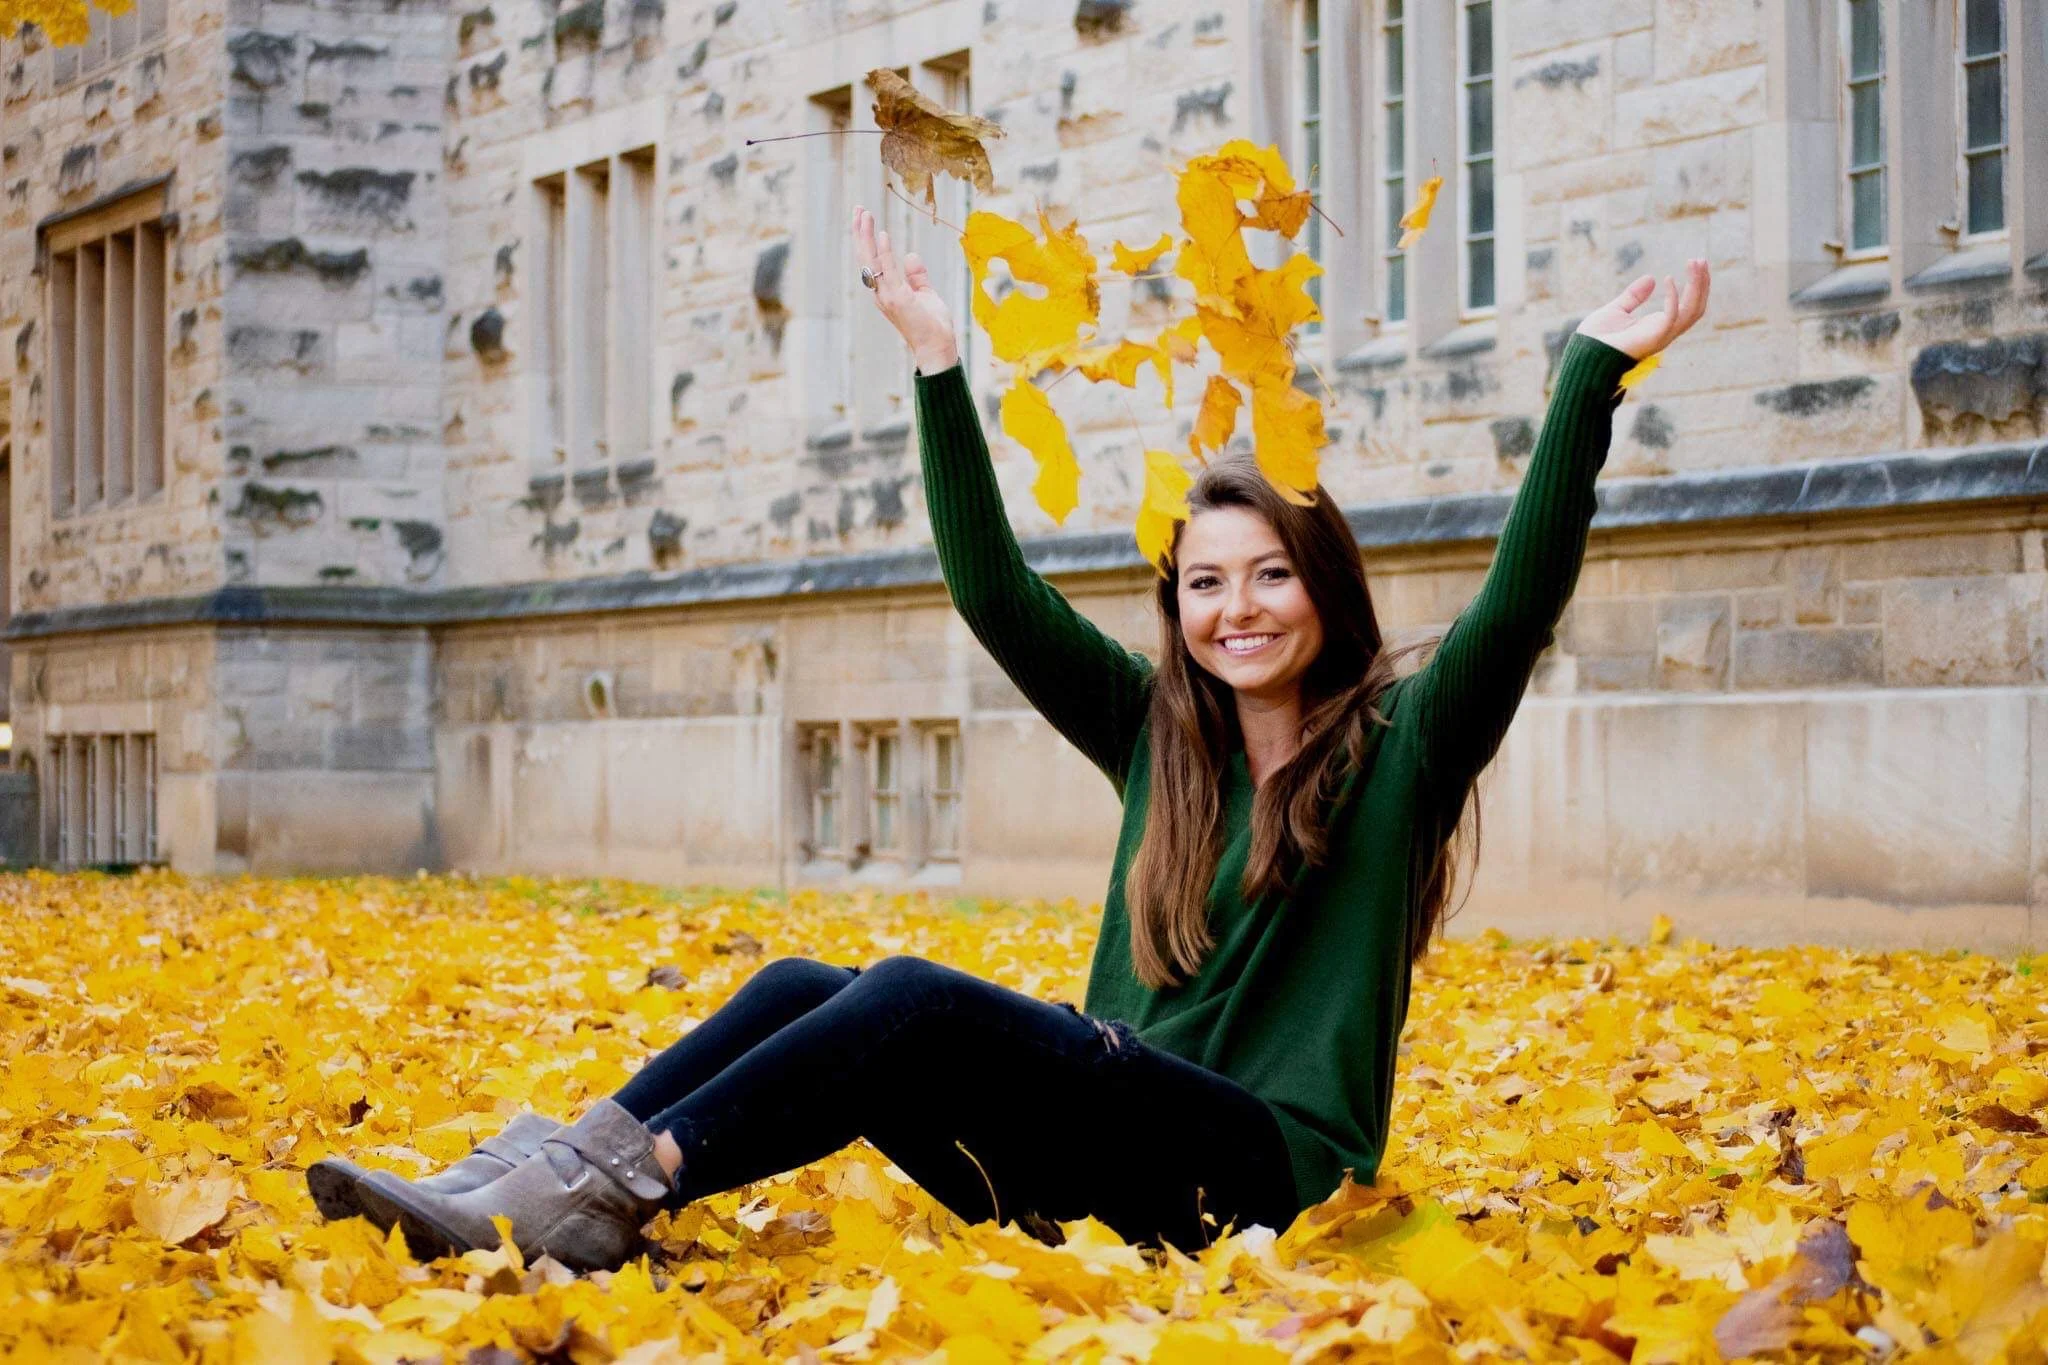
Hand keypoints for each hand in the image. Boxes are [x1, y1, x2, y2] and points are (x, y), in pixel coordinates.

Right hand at [853, 205, 959, 374]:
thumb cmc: (932, 326)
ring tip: (864, 214)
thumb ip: (917, 276)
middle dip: (860, 233)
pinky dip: (885, 252)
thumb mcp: (925, 294)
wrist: (937, 348)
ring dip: (867, 236)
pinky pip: (888, 270)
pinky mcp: (899, 299)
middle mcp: (881, 293)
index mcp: (885, 292)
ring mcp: (887, 296)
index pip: (871, 261)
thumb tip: (911, 255)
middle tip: (858, 209)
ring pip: (871, 261)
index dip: (866, 240)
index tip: (865, 218)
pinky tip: (883, 234)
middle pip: (865, 258)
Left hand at [1574, 259, 1710, 360]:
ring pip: (1692, 311)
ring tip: (1694, 263)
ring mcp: (1662, 336)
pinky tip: (1668, 279)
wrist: (1583, 356)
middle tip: (1701, 259)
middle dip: (1701, 283)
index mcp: (1658, 326)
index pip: (1687, 306)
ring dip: (1696, 286)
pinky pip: (1672, 317)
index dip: (1695, 286)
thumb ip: (1634, 296)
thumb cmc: (1597, 338)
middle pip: (1695, 307)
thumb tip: (1651, 278)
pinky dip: (1673, 297)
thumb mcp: (1616, 310)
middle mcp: (1665, 332)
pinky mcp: (1654, 338)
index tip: (1694, 263)